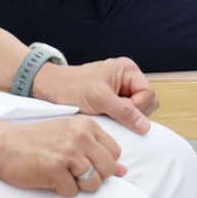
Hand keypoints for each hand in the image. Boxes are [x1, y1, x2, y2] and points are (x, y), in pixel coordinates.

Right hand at [0, 115, 126, 196]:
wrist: (2, 143)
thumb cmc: (36, 141)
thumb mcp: (69, 137)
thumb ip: (97, 151)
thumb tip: (124, 172)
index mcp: (87, 126)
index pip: (115, 153)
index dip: (102, 165)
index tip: (85, 165)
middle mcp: (80, 136)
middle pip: (108, 170)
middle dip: (94, 178)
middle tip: (73, 175)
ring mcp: (68, 152)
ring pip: (93, 183)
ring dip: (78, 186)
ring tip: (61, 176)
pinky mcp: (53, 168)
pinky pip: (71, 191)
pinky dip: (60, 190)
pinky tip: (48, 179)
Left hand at [33, 57, 153, 133]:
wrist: (47, 88)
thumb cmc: (70, 87)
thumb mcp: (99, 98)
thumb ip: (125, 111)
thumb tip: (145, 126)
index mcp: (128, 70)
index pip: (148, 94)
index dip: (138, 107)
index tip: (119, 112)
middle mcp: (126, 79)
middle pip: (145, 103)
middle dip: (132, 113)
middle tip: (111, 114)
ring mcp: (119, 91)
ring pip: (135, 111)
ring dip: (123, 117)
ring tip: (105, 115)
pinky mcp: (110, 102)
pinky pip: (122, 114)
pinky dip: (115, 119)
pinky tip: (103, 118)